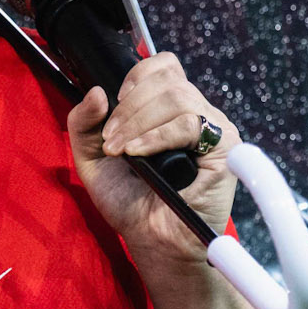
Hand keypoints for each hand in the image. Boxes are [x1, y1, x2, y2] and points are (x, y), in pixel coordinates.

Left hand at [66, 55, 236, 268]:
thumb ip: (83, 123)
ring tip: (121, 150)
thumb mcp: (93, 159)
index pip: (164, 66)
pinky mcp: (224, 148)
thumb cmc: (130, 203)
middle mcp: (196, 114)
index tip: (114, 102)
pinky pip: (190, 124)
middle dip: (128, 107)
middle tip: (111, 140)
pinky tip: (138, 153)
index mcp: (170, 110)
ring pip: (177, 98)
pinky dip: (157, 136)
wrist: (152, 241)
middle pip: (167, 79)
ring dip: (138, 122)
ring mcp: (213, 129)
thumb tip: (97, 91)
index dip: (137, 76)